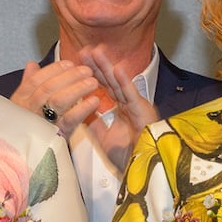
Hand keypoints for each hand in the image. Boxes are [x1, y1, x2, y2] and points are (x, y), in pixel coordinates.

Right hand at [7, 59, 100, 135]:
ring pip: (59, 100)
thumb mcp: (22, 107)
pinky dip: (83, 109)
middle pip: (48, 87)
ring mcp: (40, 124)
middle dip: (69, 76)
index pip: (35, 80)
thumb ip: (28, 84)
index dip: (53, 70)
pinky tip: (95, 101)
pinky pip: (70, 120)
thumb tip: (32, 65)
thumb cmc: (24, 130)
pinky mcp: (54, 137)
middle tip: (87, 70)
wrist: (23, 160)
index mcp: (19, 101)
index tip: (69, 63)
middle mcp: (27, 111)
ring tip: (93, 82)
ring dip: (78, 88)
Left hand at [81, 46, 158, 170]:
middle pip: (109, 81)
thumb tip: (79, 111)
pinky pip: (132, 95)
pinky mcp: (143, 112)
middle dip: (97, 65)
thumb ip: (93, 123)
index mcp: (120, 109)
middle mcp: (128, 104)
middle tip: (84, 50)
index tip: (78, 62)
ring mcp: (136, 106)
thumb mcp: (103, 138)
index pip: (103, 87)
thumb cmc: (128, 156)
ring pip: (119, 83)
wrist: (143, 171)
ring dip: (108, 67)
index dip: (91, 74)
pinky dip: (125, 82)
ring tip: (97, 52)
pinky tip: (117, 69)